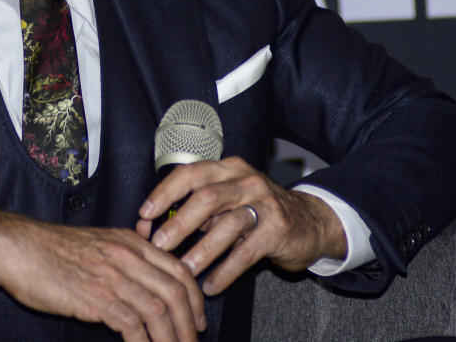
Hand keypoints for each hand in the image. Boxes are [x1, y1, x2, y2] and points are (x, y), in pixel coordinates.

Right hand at [0, 207, 206, 341]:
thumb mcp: (98, 244)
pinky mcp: (96, 297)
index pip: (178, 270)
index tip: (197, 320)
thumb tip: (144, 284)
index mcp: (131, 243)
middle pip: (175, 292)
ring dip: (171, 338)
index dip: (194, 299)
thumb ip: (124, 259)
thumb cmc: (52, 250)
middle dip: (189, 324)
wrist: (19, 248)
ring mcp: (113, 276)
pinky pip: (132, 325)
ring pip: (158, 311)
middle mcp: (127, 256)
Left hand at [134, 157, 347, 296]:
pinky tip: (212, 285)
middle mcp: (246, 181)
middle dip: (180, 223)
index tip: (145, 213)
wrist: (310, 221)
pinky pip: (247, 252)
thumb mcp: (227, 202)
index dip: (165, 192)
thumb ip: (197, 210)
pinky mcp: (279, 229)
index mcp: (227, 169)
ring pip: (228, 225)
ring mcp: (265, 203)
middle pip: (207, 197)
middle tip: (159, 244)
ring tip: (185, 269)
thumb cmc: (257, 211)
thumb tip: (155, 227)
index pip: (190, 174)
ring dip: (203, 250)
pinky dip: (226, 270)